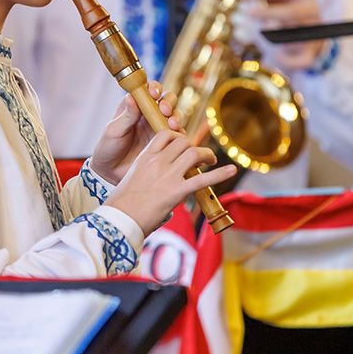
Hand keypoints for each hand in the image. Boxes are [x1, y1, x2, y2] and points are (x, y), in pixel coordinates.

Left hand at [91, 82, 179, 184]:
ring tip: (172, 125)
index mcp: (135, 106)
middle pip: (167, 100)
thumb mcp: (114, 131)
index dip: (155, 89)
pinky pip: (178, 136)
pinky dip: (180, 134)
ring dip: (176, 117)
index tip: (154, 94)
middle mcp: (150, 114)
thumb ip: (126, 116)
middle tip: (165, 110)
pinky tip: (178, 138)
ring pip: (175, 116)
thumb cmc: (108, 148)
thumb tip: (132, 97)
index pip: (149, 90)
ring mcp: (159, 128)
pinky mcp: (166, 143)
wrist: (111, 173)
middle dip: (169, 102)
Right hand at [105, 130, 236, 233]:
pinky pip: (203, 179)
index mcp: (145, 157)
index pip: (165, 134)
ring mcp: (168, 175)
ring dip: (207, 155)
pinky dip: (220, 174)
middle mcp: (157, 162)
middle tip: (200, 156)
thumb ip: (147, 174)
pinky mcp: (177, 191)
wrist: (119, 219)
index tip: (183, 145)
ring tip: (212, 160)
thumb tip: (159, 182)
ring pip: (194, 153)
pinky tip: (232, 170)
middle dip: (194, 146)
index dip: (178, 137)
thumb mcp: (132, 179)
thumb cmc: (122, 204)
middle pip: (183, 142)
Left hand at [244, 0, 326, 69]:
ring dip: (269, 39)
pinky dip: (287, 61)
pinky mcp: (311, 53)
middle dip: (268, 13)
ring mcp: (314, 33)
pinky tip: (274, 57)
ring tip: (253, 35)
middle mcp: (312, 12)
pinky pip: (301, 61)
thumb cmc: (286, 11)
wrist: (309, 33)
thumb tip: (244, 2)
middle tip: (249, 14)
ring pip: (292, 39)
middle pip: (290, 13)